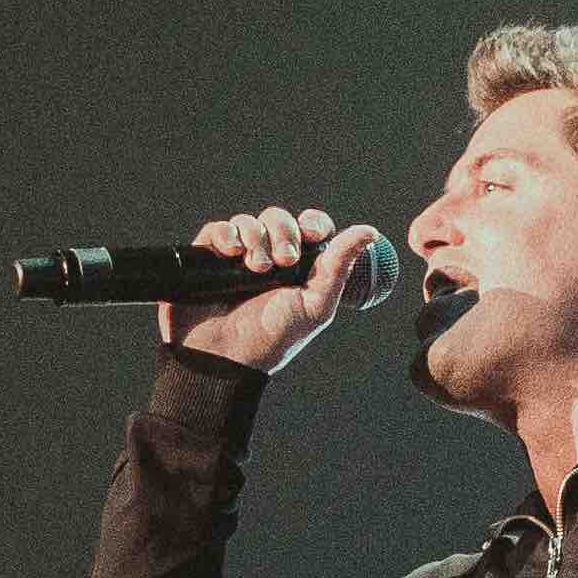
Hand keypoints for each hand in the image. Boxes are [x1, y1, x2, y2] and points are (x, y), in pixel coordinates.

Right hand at [166, 204, 378, 375]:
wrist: (224, 359)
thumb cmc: (272, 339)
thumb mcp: (315, 305)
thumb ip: (340, 267)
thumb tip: (370, 230)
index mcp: (297, 267)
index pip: (308, 227)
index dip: (312, 223)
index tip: (313, 234)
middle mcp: (267, 258)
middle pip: (279, 218)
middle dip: (284, 233)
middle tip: (284, 261)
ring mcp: (237, 258)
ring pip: (249, 222)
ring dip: (255, 238)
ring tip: (256, 269)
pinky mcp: (207, 259)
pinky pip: (219, 229)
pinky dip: (227, 234)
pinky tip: (232, 253)